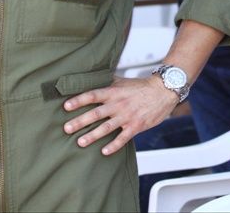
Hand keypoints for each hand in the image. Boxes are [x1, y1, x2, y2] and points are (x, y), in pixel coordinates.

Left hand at [63, 75, 177, 155]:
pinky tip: (104, 151)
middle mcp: (119, 104)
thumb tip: (90, 79)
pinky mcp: (136, 126)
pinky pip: (123, 138)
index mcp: (114, 92)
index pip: (93, 95)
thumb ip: (107, 82)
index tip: (66, 106)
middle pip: (96, 113)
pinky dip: (114, 145)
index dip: (79, 100)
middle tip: (66, 128)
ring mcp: (127, 116)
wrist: (164, 91)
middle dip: (80, 121)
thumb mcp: (123, 81)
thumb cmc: (142, 87)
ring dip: (93, 135)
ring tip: (80, 142)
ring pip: (107, 127)